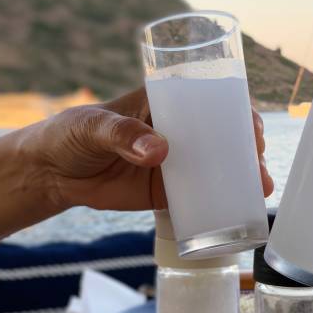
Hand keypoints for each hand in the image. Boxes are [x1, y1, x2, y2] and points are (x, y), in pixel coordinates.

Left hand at [31, 88, 273, 210]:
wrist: (52, 173)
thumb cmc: (71, 134)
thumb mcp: (93, 126)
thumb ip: (122, 133)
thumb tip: (160, 151)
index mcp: (167, 104)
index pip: (212, 103)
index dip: (240, 113)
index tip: (253, 130)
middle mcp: (180, 132)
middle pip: (225, 137)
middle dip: (250, 151)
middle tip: (259, 168)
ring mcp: (176, 163)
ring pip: (219, 168)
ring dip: (244, 177)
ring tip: (259, 191)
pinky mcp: (168, 192)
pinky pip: (201, 196)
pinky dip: (220, 202)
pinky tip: (239, 210)